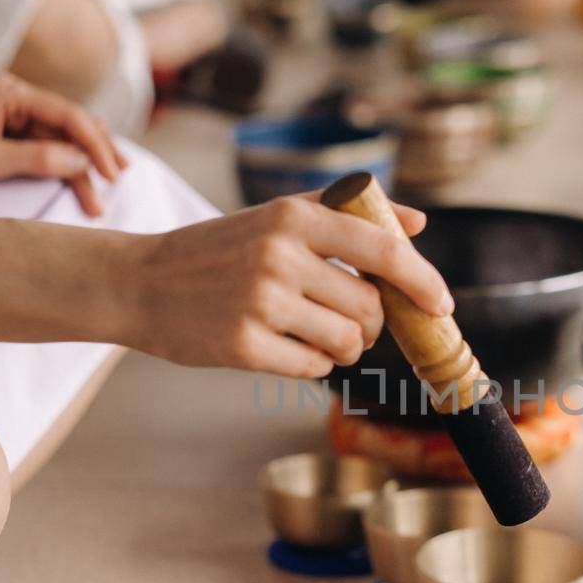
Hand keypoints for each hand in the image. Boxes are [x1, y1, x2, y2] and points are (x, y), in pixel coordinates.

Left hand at [0, 75, 125, 216]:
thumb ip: (36, 158)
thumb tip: (82, 161)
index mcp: (10, 93)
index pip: (66, 114)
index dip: (93, 143)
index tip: (110, 173)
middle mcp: (17, 99)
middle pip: (68, 126)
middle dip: (94, 153)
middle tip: (118, 178)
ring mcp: (15, 117)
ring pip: (61, 139)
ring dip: (83, 165)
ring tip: (106, 186)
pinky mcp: (12, 136)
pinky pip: (49, 147)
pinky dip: (68, 163)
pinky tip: (92, 165)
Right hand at [127, 192, 453, 377]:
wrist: (140, 282)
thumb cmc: (219, 251)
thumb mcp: (277, 217)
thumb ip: (348, 214)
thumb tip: (419, 223)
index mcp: (293, 218)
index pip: (381, 249)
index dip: (422, 280)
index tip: (442, 304)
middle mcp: (278, 256)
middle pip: (369, 308)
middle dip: (370, 325)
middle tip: (349, 323)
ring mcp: (259, 302)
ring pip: (347, 342)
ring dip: (345, 349)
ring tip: (317, 336)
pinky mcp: (242, 345)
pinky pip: (312, 368)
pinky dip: (311, 365)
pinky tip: (284, 348)